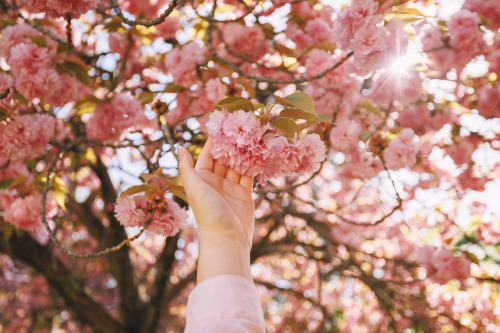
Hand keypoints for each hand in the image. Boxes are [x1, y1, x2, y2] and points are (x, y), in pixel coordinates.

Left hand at [177, 136, 254, 281]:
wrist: (227, 239)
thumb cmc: (208, 213)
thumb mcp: (194, 187)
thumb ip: (187, 167)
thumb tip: (179, 146)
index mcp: (201, 179)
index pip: (207, 155)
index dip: (214, 141)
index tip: (222, 125)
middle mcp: (215, 182)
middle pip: (223, 158)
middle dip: (231, 144)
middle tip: (241, 127)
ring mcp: (231, 188)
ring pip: (237, 165)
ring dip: (243, 152)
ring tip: (252, 136)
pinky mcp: (244, 194)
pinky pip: (248, 175)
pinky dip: (252, 165)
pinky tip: (258, 152)